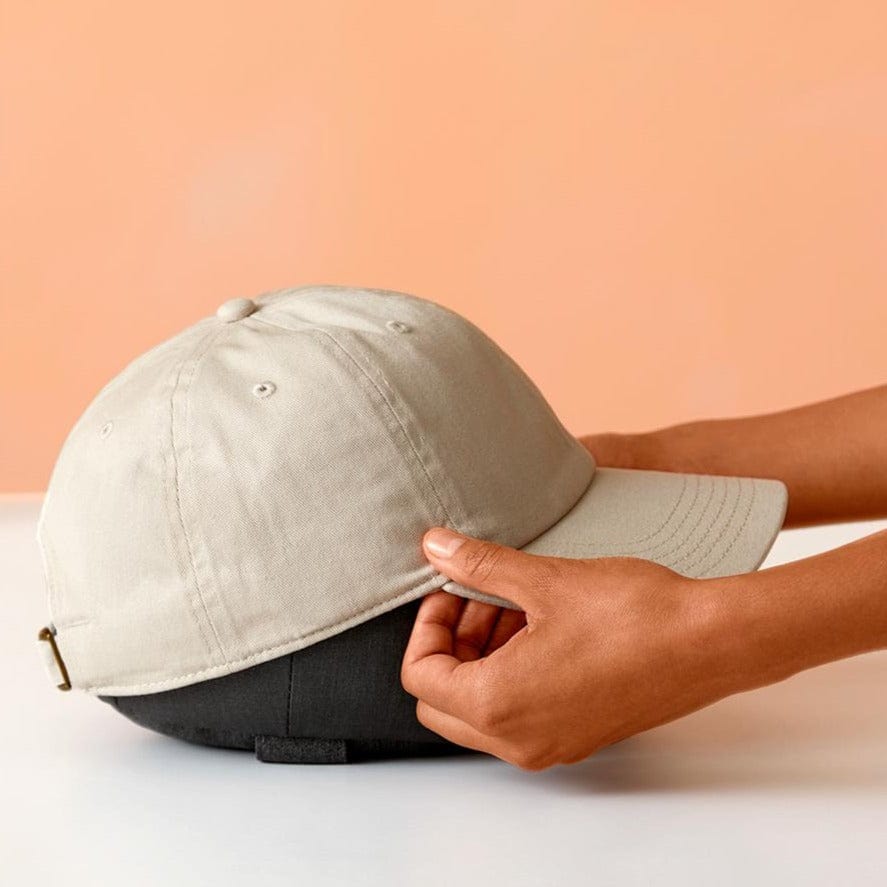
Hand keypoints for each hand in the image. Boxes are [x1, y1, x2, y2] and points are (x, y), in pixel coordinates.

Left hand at [402, 528, 747, 770]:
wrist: (711, 642)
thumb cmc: (633, 614)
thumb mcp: (543, 580)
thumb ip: (478, 565)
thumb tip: (434, 546)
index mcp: (498, 706)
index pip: (420, 676)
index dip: (427, 625)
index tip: (452, 587)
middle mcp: (519, 740)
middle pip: (443, 700)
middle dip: (451, 644)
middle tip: (479, 597)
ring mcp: (551, 745)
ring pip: (482, 708)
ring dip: (483, 655)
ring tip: (516, 602)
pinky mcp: (578, 736)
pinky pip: (520, 713)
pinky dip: (514, 672)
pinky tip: (542, 625)